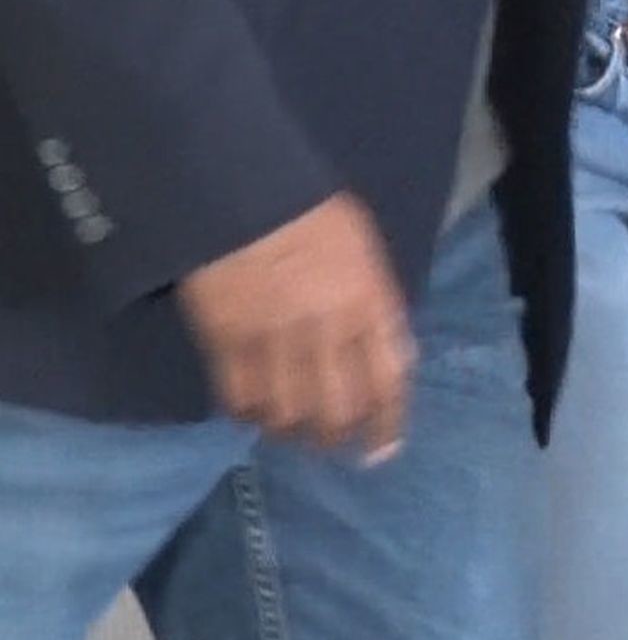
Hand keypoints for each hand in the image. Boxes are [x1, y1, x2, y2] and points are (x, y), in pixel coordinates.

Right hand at [177, 192, 414, 460]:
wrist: (239, 191)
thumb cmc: (310, 210)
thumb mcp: (364, 247)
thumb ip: (375, 301)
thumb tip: (384, 350)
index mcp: (369, 299)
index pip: (389, 379)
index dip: (388, 422)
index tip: (383, 447)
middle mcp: (328, 329)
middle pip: (339, 410)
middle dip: (340, 436)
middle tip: (334, 442)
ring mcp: (275, 340)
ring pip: (290, 416)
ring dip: (295, 433)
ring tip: (295, 432)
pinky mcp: (226, 344)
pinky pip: (241, 401)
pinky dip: (250, 415)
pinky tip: (256, 412)